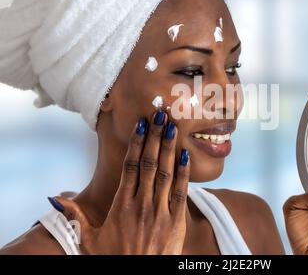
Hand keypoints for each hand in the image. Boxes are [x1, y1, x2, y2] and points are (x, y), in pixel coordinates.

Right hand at [49, 111, 189, 253]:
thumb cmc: (113, 259)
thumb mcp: (89, 240)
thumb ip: (75, 217)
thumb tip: (55, 198)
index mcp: (120, 205)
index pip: (130, 167)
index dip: (136, 144)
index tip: (141, 125)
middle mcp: (141, 204)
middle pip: (149, 163)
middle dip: (155, 137)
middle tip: (161, 115)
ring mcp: (159, 211)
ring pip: (165, 173)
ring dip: (169, 148)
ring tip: (173, 127)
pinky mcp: (175, 221)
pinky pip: (180, 192)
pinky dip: (183, 172)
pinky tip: (185, 154)